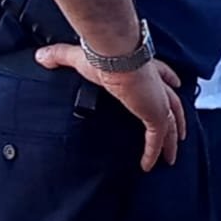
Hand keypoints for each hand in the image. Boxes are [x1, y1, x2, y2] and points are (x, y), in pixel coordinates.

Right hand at [34, 44, 185, 170]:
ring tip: (171, 156)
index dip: (169, 78)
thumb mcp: (79, 56)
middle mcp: (157, 84)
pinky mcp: (156, 115)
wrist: (115, 57)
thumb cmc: (103, 54)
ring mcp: (159, 100)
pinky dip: (153, 153)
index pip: (163, 73)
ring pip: (172, 124)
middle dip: (178, 117)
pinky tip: (149, 166)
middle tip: (179, 131)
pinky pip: (157, 140)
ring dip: (171, 140)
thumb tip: (41, 56)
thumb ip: (60, 56)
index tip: (176, 82)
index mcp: (145, 67)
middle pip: (174, 103)